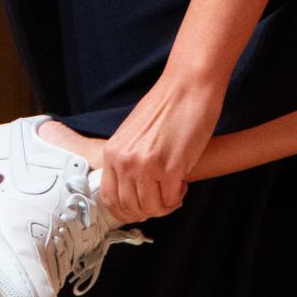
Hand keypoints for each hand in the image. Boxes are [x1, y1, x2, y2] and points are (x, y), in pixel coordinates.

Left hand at [96, 72, 224, 224]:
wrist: (187, 86)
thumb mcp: (132, 135)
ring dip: (165, 205)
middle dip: (149, 210)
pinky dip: (177, 196)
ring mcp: (147, 166)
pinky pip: (170, 200)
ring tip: (173, 187)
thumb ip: (127, 160)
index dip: (126, 211)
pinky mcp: (171, 168)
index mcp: (113, 152)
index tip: (140, 208)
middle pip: (130, 208)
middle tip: (161, 199)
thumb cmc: (165, 107)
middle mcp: (125, 161)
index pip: (109, 199)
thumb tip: (131, 190)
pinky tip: (182, 181)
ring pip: (151, 208)